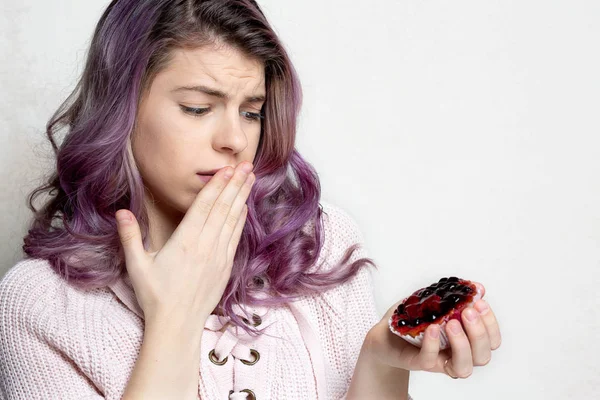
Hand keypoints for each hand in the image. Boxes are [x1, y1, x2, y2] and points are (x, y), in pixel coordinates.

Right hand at [115, 161, 254, 323]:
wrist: (178, 324)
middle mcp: (206, 245)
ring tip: (251, 178)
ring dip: (242, 197)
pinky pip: (236, 237)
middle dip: (236, 183)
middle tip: (246, 164)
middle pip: (223, 208)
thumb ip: (130, 236)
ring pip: (233, 219)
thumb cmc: (155, 296)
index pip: (204, 206)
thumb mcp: (137, 265)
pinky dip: (241, 220)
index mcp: (185, 241)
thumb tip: (121, 211)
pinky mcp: (226, 266)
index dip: (217, 184)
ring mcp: (218, 255)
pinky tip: (245, 208)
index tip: (227, 168)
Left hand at [366, 282, 501, 378]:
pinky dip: (433, 345)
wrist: (383, 334)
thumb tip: (477, 286)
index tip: (480, 302)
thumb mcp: (432, 302)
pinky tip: (432, 328)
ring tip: (451, 323)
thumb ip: (453, 295)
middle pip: (482, 356)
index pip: (491, 341)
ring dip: (462, 344)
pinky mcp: (418, 363)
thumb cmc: (411, 320)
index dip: (491, 324)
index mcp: (464, 340)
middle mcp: (455, 354)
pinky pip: (430, 360)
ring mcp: (438, 361)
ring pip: (464, 367)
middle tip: (467, 312)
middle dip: (480, 333)